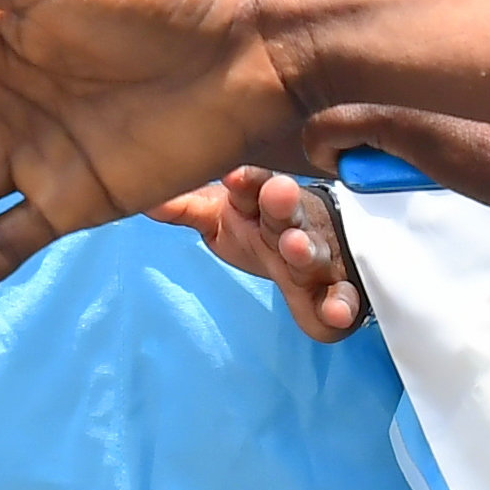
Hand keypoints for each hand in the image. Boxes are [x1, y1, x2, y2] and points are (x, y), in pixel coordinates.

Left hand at [163, 165, 365, 341]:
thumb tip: (147, 198)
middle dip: (282, 204)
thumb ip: (186, 207)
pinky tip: (338, 313)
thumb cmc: (256, 226)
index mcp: (258, 203)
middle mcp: (292, 225)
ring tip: (297, 249)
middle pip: (287, 212)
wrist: (310, 245)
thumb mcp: (217, 215)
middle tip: (278, 192)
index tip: (235, 176)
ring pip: (315, 253)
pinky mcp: (335, 291)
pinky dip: (342, 305)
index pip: (252, 186)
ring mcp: (318, 258)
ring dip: (307, 251)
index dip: (246, 181)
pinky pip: (343, 297)